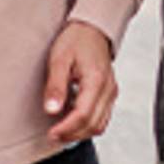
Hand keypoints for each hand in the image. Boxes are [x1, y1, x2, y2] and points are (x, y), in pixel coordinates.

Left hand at [42, 22, 116, 142]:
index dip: (67, 129)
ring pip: (100, 125)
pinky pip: (102, 117)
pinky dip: (87, 124)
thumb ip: (55, 86)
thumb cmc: (75, 40)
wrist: (91, 28)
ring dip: (80, 132)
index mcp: (96, 80)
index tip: (51, 133)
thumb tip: (51, 110)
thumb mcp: (59, 60)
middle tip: (53, 135)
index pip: (84, 115)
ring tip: (61, 130)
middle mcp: (108, 89)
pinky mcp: (110, 94)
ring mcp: (111, 92)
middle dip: (72, 134)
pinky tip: (72, 120)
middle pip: (94, 125)